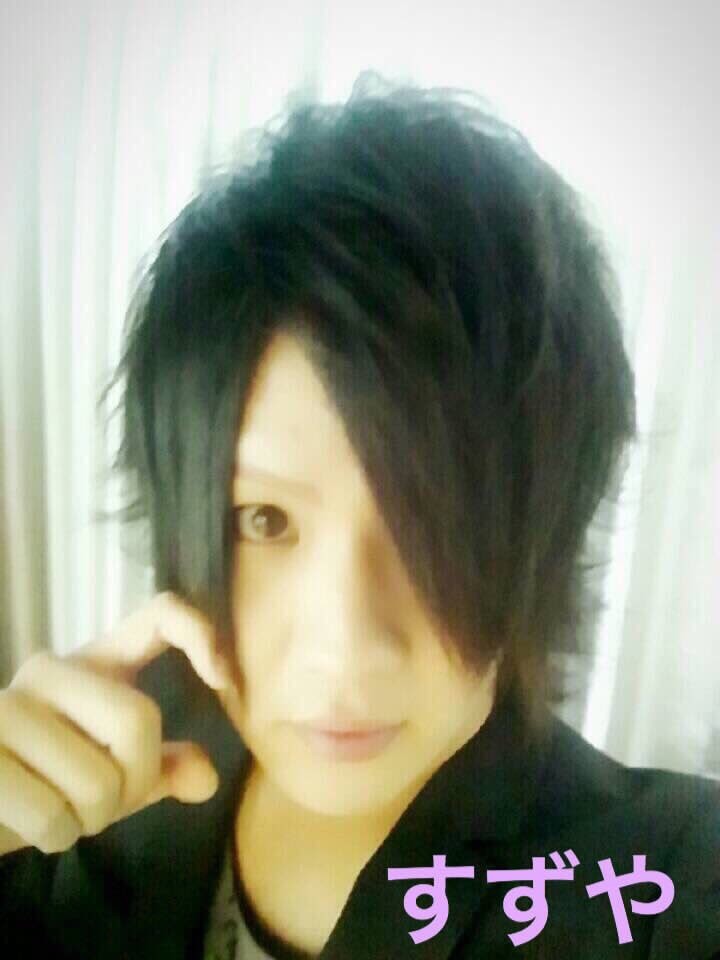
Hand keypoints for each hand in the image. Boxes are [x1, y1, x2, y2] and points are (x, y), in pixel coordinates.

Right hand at [0, 592, 231, 856]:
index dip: (200, 634)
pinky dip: (57, 836)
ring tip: (63, 809)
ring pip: (98, 781)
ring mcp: (7, 708)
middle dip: (135, 784)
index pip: (158, 615)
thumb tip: (206, 778)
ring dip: (91, 820)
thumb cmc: (49, 781)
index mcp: (93, 661)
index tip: (223, 679)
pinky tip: (33, 824)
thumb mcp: (112, 771)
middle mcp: (49, 670)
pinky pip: (53, 815)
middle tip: (105, 801)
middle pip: (138, 721)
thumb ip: (161, 769)